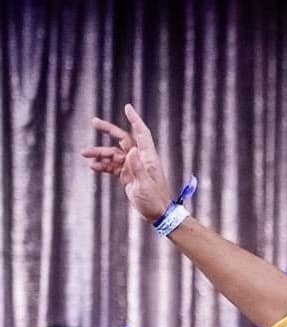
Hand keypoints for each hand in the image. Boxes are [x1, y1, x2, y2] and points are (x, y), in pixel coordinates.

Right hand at [82, 104, 172, 221]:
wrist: (158, 215)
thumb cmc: (155, 200)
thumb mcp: (145, 185)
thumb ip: (138, 168)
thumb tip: (131, 150)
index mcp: (148, 158)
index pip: (141, 134)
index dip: (135, 120)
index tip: (127, 107)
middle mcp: (140, 159)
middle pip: (123, 139)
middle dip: (108, 130)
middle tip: (94, 122)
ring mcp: (133, 167)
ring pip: (114, 154)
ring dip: (100, 153)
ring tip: (84, 154)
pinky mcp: (127, 176)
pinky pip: (112, 167)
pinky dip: (103, 166)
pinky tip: (93, 167)